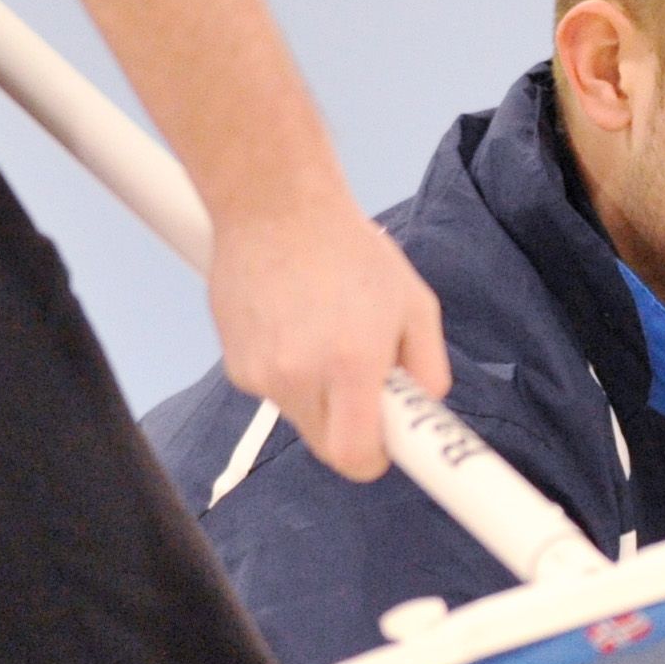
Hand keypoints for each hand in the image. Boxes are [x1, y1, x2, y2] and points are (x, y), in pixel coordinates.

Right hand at [208, 196, 449, 480]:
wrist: (272, 205)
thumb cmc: (350, 250)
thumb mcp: (416, 303)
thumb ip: (429, 367)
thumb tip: (422, 408)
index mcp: (349, 364)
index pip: (355, 457)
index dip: (375, 458)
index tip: (386, 447)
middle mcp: (299, 376)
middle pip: (328, 446)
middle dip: (352, 429)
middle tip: (365, 386)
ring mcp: (260, 373)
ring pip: (301, 418)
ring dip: (321, 397)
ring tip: (325, 338)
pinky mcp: (234, 365)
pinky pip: (274, 392)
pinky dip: (290, 375)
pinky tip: (293, 327)